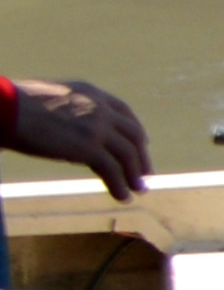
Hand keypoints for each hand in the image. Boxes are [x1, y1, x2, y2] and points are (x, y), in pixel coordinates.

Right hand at [5, 75, 148, 198]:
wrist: (5, 109)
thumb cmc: (15, 106)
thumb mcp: (52, 100)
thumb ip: (69, 110)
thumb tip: (70, 130)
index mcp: (91, 93)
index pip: (124, 112)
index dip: (135, 131)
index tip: (141, 145)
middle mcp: (100, 108)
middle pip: (132, 134)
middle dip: (140, 155)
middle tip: (144, 173)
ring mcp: (96, 127)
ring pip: (127, 154)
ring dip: (134, 175)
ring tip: (137, 190)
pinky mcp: (88, 147)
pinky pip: (112, 170)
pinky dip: (119, 185)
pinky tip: (121, 197)